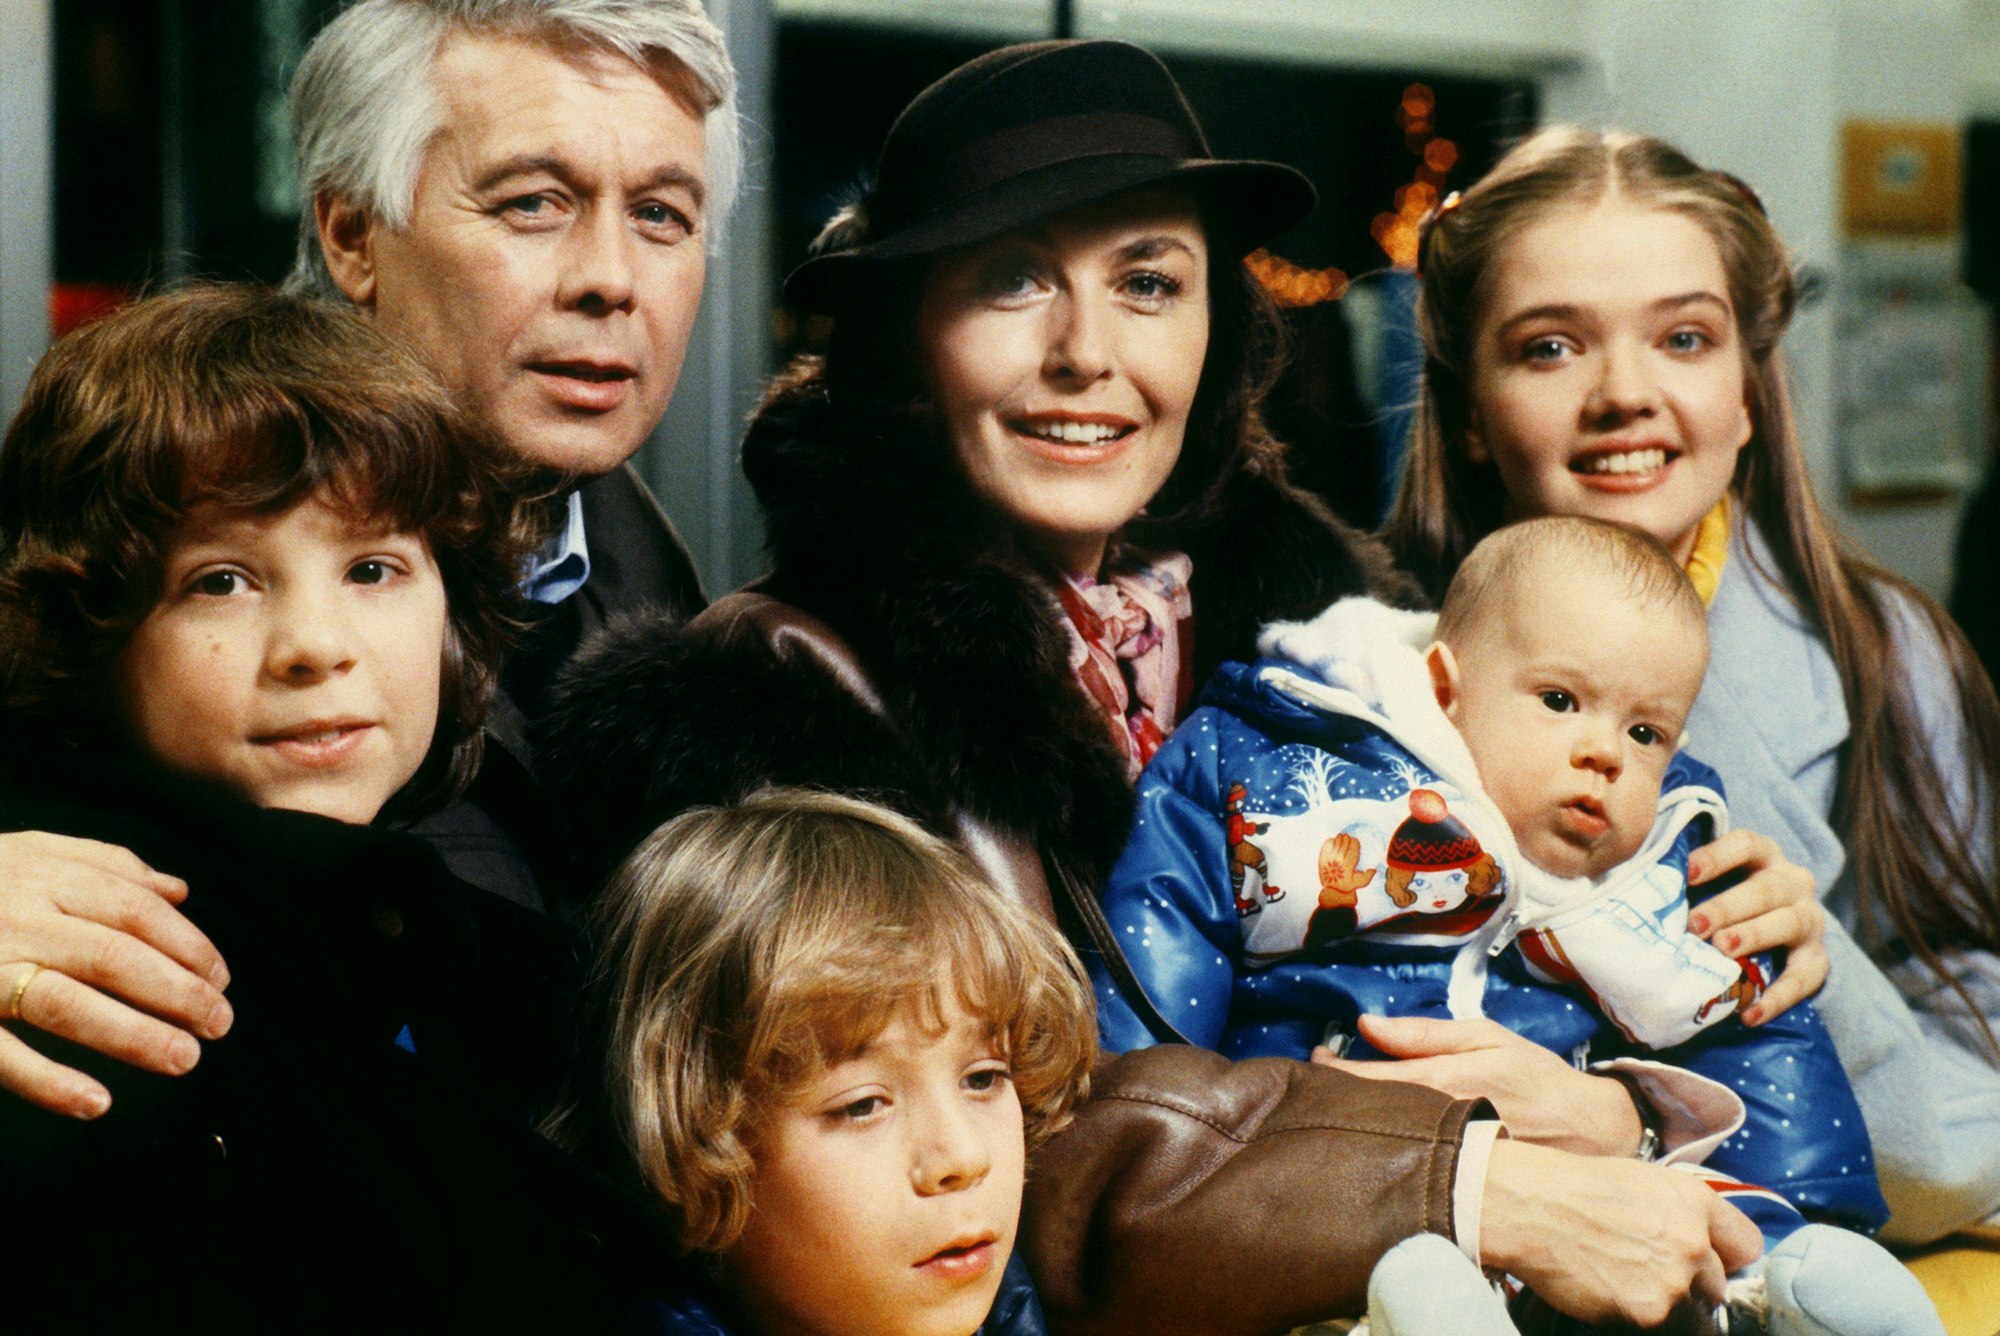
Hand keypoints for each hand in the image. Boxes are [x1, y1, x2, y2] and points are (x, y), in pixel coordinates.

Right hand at [0, 832, 231, 1117]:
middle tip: (221, 1024)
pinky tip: (95, 1103)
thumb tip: (178, 889)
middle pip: (113, 955)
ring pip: (65, 1002)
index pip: (135, 909)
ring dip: (132, 1035)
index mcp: (39, 875)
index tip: (222, 978)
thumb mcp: (24, 852)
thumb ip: (102, 864)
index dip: (188, 944)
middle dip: (178, 992)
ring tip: (184, 1059)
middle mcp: (12, 917)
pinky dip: (47, 1080)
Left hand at [1312, 1014, 1640, 1155]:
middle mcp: (1438, 1128)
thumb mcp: (1486, 1037)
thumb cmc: (1535, 1078)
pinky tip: (1377, 1140)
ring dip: (1356, 1125)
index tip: (1316, 1060)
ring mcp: (1446, 1161)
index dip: (1330, 1072)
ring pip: (1383, 1144)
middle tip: (1317, 1086)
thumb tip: (1365, 1025)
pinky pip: (1407, 1166)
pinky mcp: (1456, 1185)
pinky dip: (1385, 1150)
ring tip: (1340, 1108)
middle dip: (1335, 1100)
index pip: (1366, 1082)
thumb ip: (1424, 1034)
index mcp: (1442, 1084)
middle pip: (1366, 1117)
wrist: (1590, 1131)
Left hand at [1317, 834, 1372, 906]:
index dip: (1355, 842)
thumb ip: (1368, 876)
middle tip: (1348, 837)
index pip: (1353, 846)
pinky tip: (1333, 841)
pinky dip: (1331, 841)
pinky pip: (1327, 845)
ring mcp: (1330, 857)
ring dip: (1339, 838)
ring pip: (1336, 841)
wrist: (1332, 889)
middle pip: (1345, 842)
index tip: (1355, 842)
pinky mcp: (1323, 857)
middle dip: (1347, 838)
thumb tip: (1374, 869)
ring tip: (1341, 837)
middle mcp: (1339, 859)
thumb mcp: (1360, 882)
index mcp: (1349, 863)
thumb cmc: (1347, 885)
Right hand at [1481, 1139, 1762, 1328]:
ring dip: (1662, 1304)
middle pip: (1715, 1284)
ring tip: (1621, 1282)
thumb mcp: (1640, 1182)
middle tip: (1646, 1273)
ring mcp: (1674, 1280)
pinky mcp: (1649, 1312)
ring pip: (1688, 1311)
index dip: (1722, 1257)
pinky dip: (1634, 1315)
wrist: (1531, 1207)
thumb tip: (1694, 1248)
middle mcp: (1694, 1241)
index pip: (1745, 1245)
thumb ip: (1678, 1214)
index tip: (1704, 1262)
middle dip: (1687, 1284)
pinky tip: (1606, 1293)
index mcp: (1695, 1202)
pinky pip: (1657, 1325)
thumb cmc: (1573, 1188)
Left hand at [1687, 829, 1825, 1023]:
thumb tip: (1628, 887)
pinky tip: (1749, 1015)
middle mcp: (1793, 883)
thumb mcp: (1708, 885)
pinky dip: (1778, 997)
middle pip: (1766, 888)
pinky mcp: (1817, 959)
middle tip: (1696, 924)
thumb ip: (1681, 883)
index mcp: (1764, 857)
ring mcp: (1810, 920)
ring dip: (1755, 936)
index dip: (1717, 856)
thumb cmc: (1722, 901)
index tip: (1687, 872)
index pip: (1745, 845)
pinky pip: (1805, 978)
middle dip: (1729, 906)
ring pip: (1789, 923)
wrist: (1773, 934)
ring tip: (1723, 950)